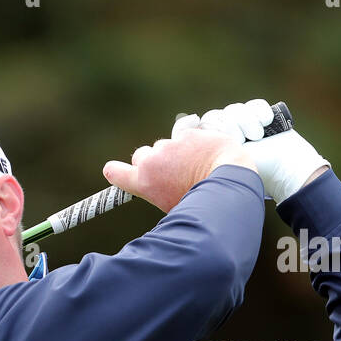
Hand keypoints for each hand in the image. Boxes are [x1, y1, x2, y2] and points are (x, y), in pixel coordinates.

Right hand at [102, 118, 257, 213]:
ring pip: (164, 146)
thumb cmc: (201, 203)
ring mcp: (169, 145)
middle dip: (152, 162)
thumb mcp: (173, 206)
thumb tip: (159, 190)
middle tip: (169, 174)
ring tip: (193, 167)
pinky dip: (192, 145)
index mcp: (143, 181)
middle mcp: (151, 161)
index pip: (113, 171)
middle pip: (141, 156)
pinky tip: (204, 156)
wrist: (227, 181)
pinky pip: (184, 137)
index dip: (115, 171)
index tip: (117, 172)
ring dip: (174, 153)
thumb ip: (159, 192)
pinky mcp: (187, 134)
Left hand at [194, 99, 329, 203]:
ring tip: (257, 136)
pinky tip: (267, 122)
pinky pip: (254, 105)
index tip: (206, 127)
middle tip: (241, 140)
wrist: (283, 171)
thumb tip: (188, 129)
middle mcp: (227, 136)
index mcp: (213, 149)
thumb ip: (203, 152)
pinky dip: (260, 111)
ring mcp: (245, 127)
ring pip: (235, 110)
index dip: (205, 126)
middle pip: (216, 116)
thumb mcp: (221, 165)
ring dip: (246, 121)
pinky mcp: (262, 119)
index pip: (200, 127)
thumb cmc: (251, 175)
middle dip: (229, 126)